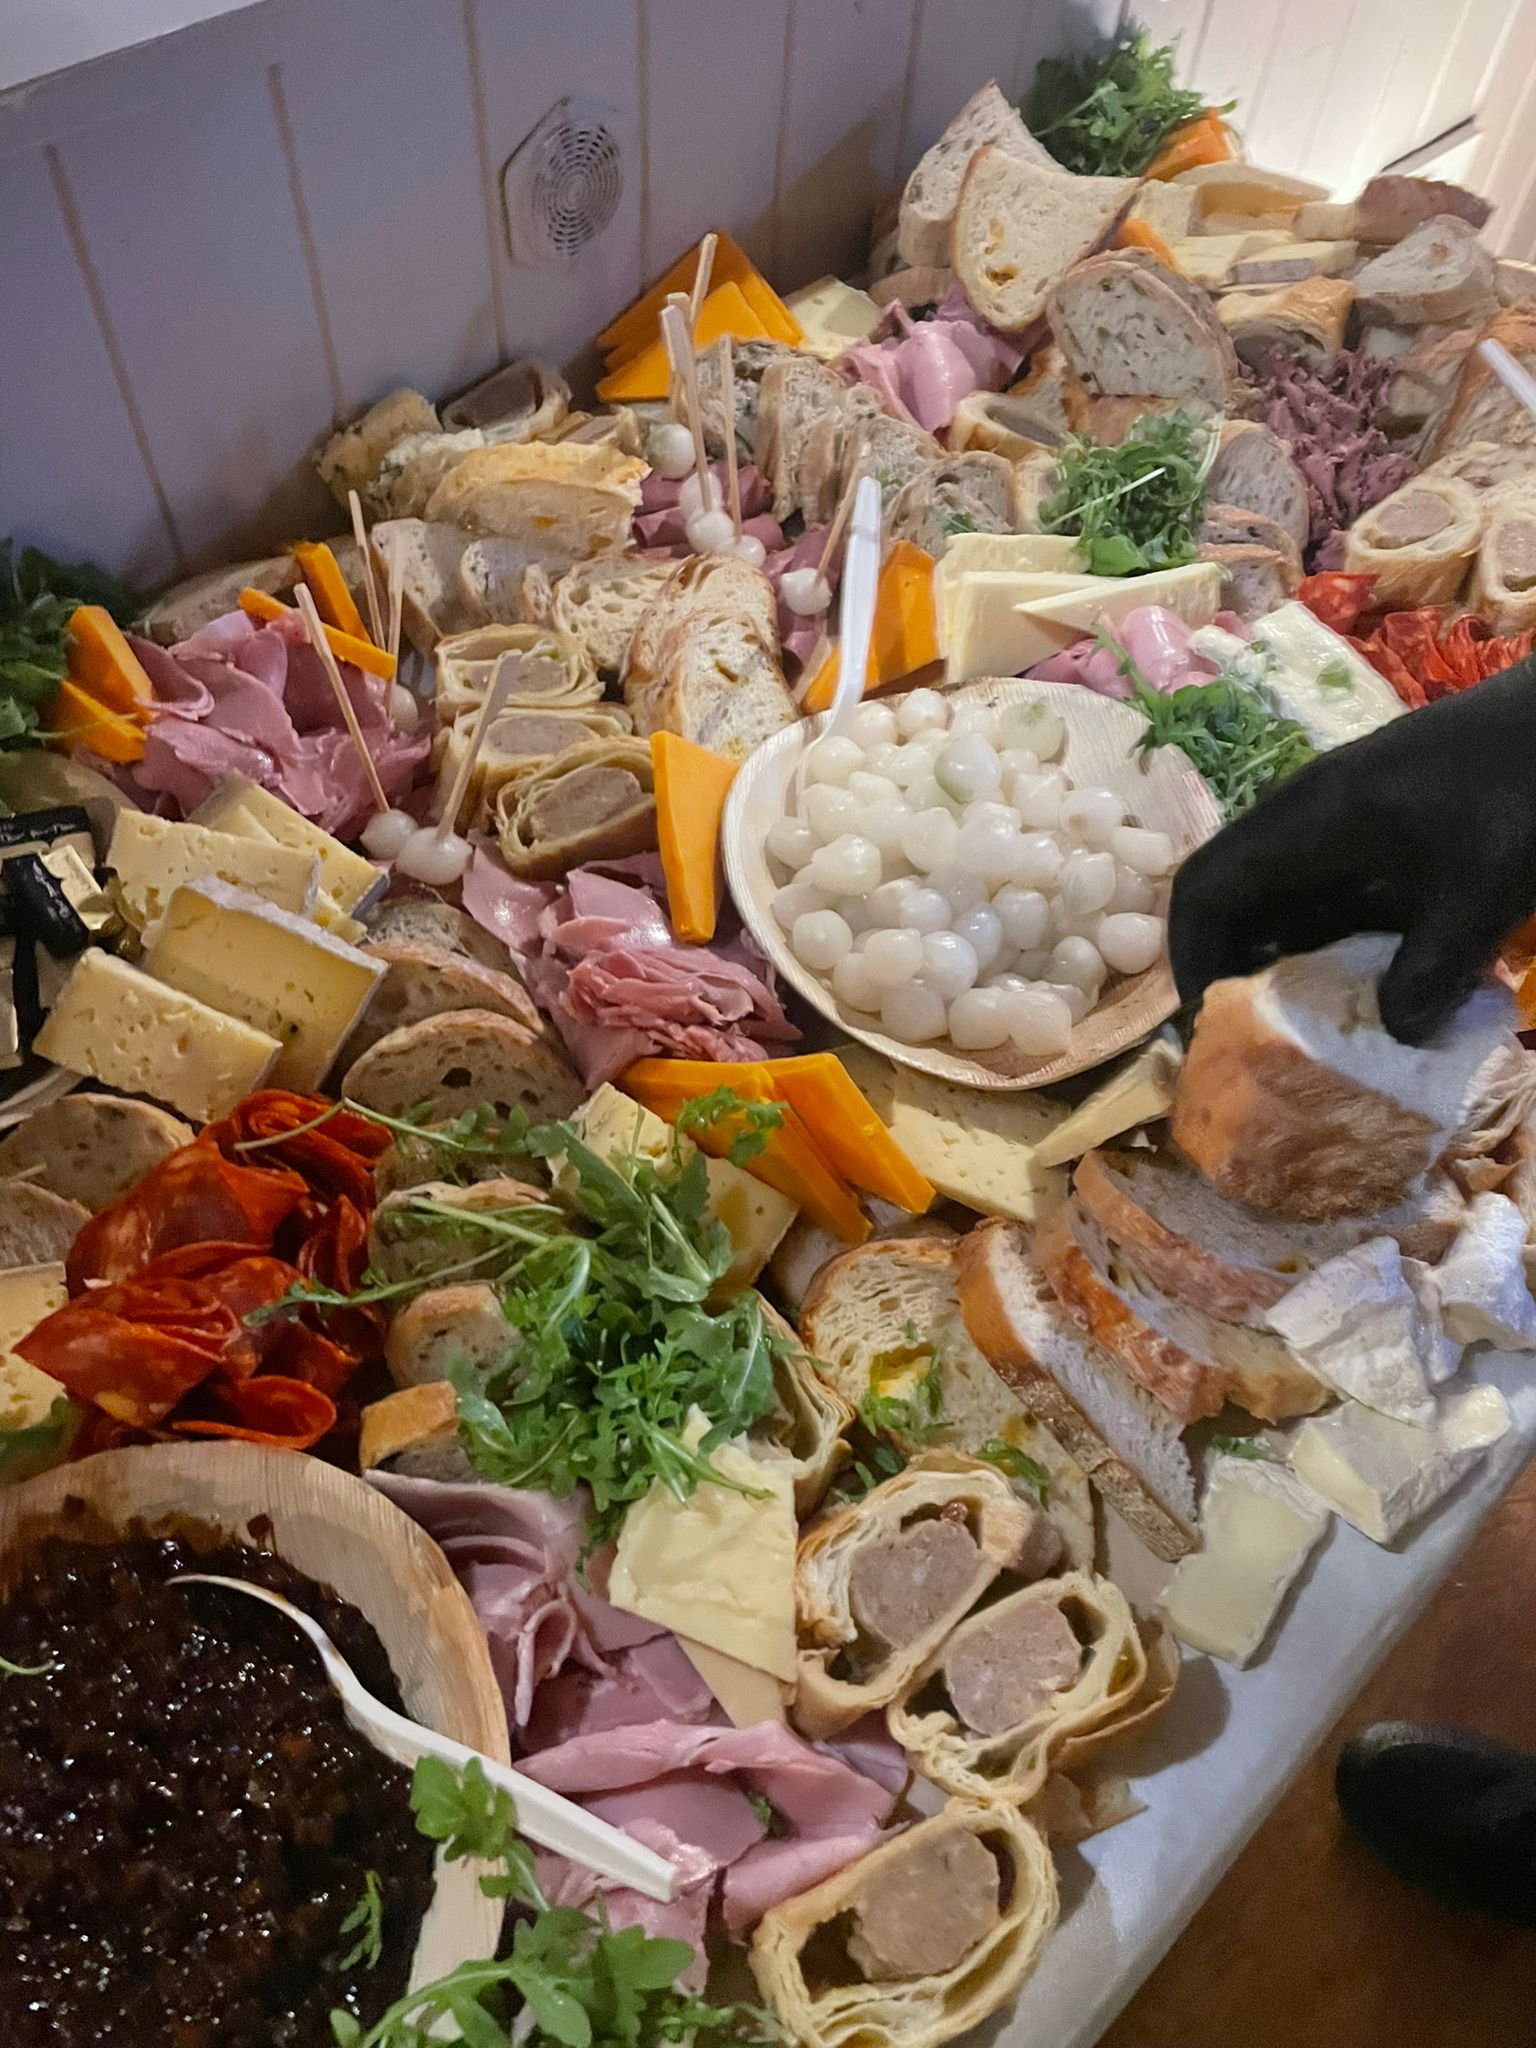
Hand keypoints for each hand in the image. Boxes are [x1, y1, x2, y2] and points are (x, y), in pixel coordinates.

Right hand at [1168, 657, 1535, 1044]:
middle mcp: (1308, 820)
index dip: (1192, 960)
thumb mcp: (1480, 890)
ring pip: (1288, 903)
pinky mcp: (1389, 831)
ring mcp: (1349, 822)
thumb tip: (1394, 1037)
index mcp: (1304, 822)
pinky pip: (1337, 896)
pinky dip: (1341, 947)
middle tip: (1262, 1047)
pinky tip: (1379, 991)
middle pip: (1238, 901)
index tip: (1213, 1027)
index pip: (1204, 889)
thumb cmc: (1518, 787)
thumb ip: (1430, 969)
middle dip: (1240, 974)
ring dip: (1292, 966)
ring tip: (1315, 1033)